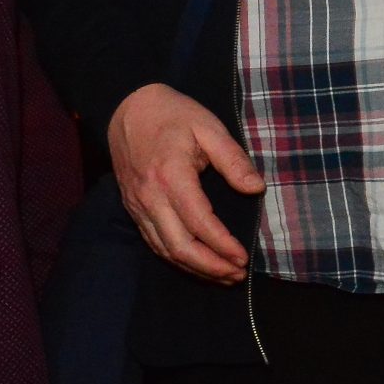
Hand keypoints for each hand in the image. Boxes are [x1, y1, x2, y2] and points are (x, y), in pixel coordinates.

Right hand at [109, 82, 263, 282]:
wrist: (127, 107)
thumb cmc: (173, 115)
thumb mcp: (209, 127)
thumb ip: (233, 159)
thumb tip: (256, 189)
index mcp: (171, 175)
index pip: (199, 222)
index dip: (222, 245)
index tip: (244, 257)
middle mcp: (150, 196)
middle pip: (179, 246)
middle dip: (210, 267)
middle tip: (237, 274)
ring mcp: (138, 205)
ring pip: (165, 250)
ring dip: (195, 268)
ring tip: (224, 276)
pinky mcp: (134, 209)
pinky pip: (154, 242)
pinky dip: (177, 258)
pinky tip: (197, 264)